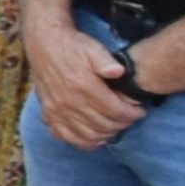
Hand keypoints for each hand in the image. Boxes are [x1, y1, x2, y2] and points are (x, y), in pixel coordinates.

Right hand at [27, 15, 146, 149]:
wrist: (44, 43)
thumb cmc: (73, 46)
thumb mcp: (92, 47)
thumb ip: (106, 61)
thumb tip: (119, 71)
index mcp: (83, 86)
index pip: (114, 111)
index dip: (132, 114)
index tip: (140, 111)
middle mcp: (69, 102)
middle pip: (104, 125)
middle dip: (122, 124)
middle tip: (131, 118)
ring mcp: (57, 110)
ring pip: (88, 135)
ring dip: (106, 134)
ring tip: (116, 126)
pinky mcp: (48, 114)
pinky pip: (67, 137)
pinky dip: (83, 142)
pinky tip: (95, 137)